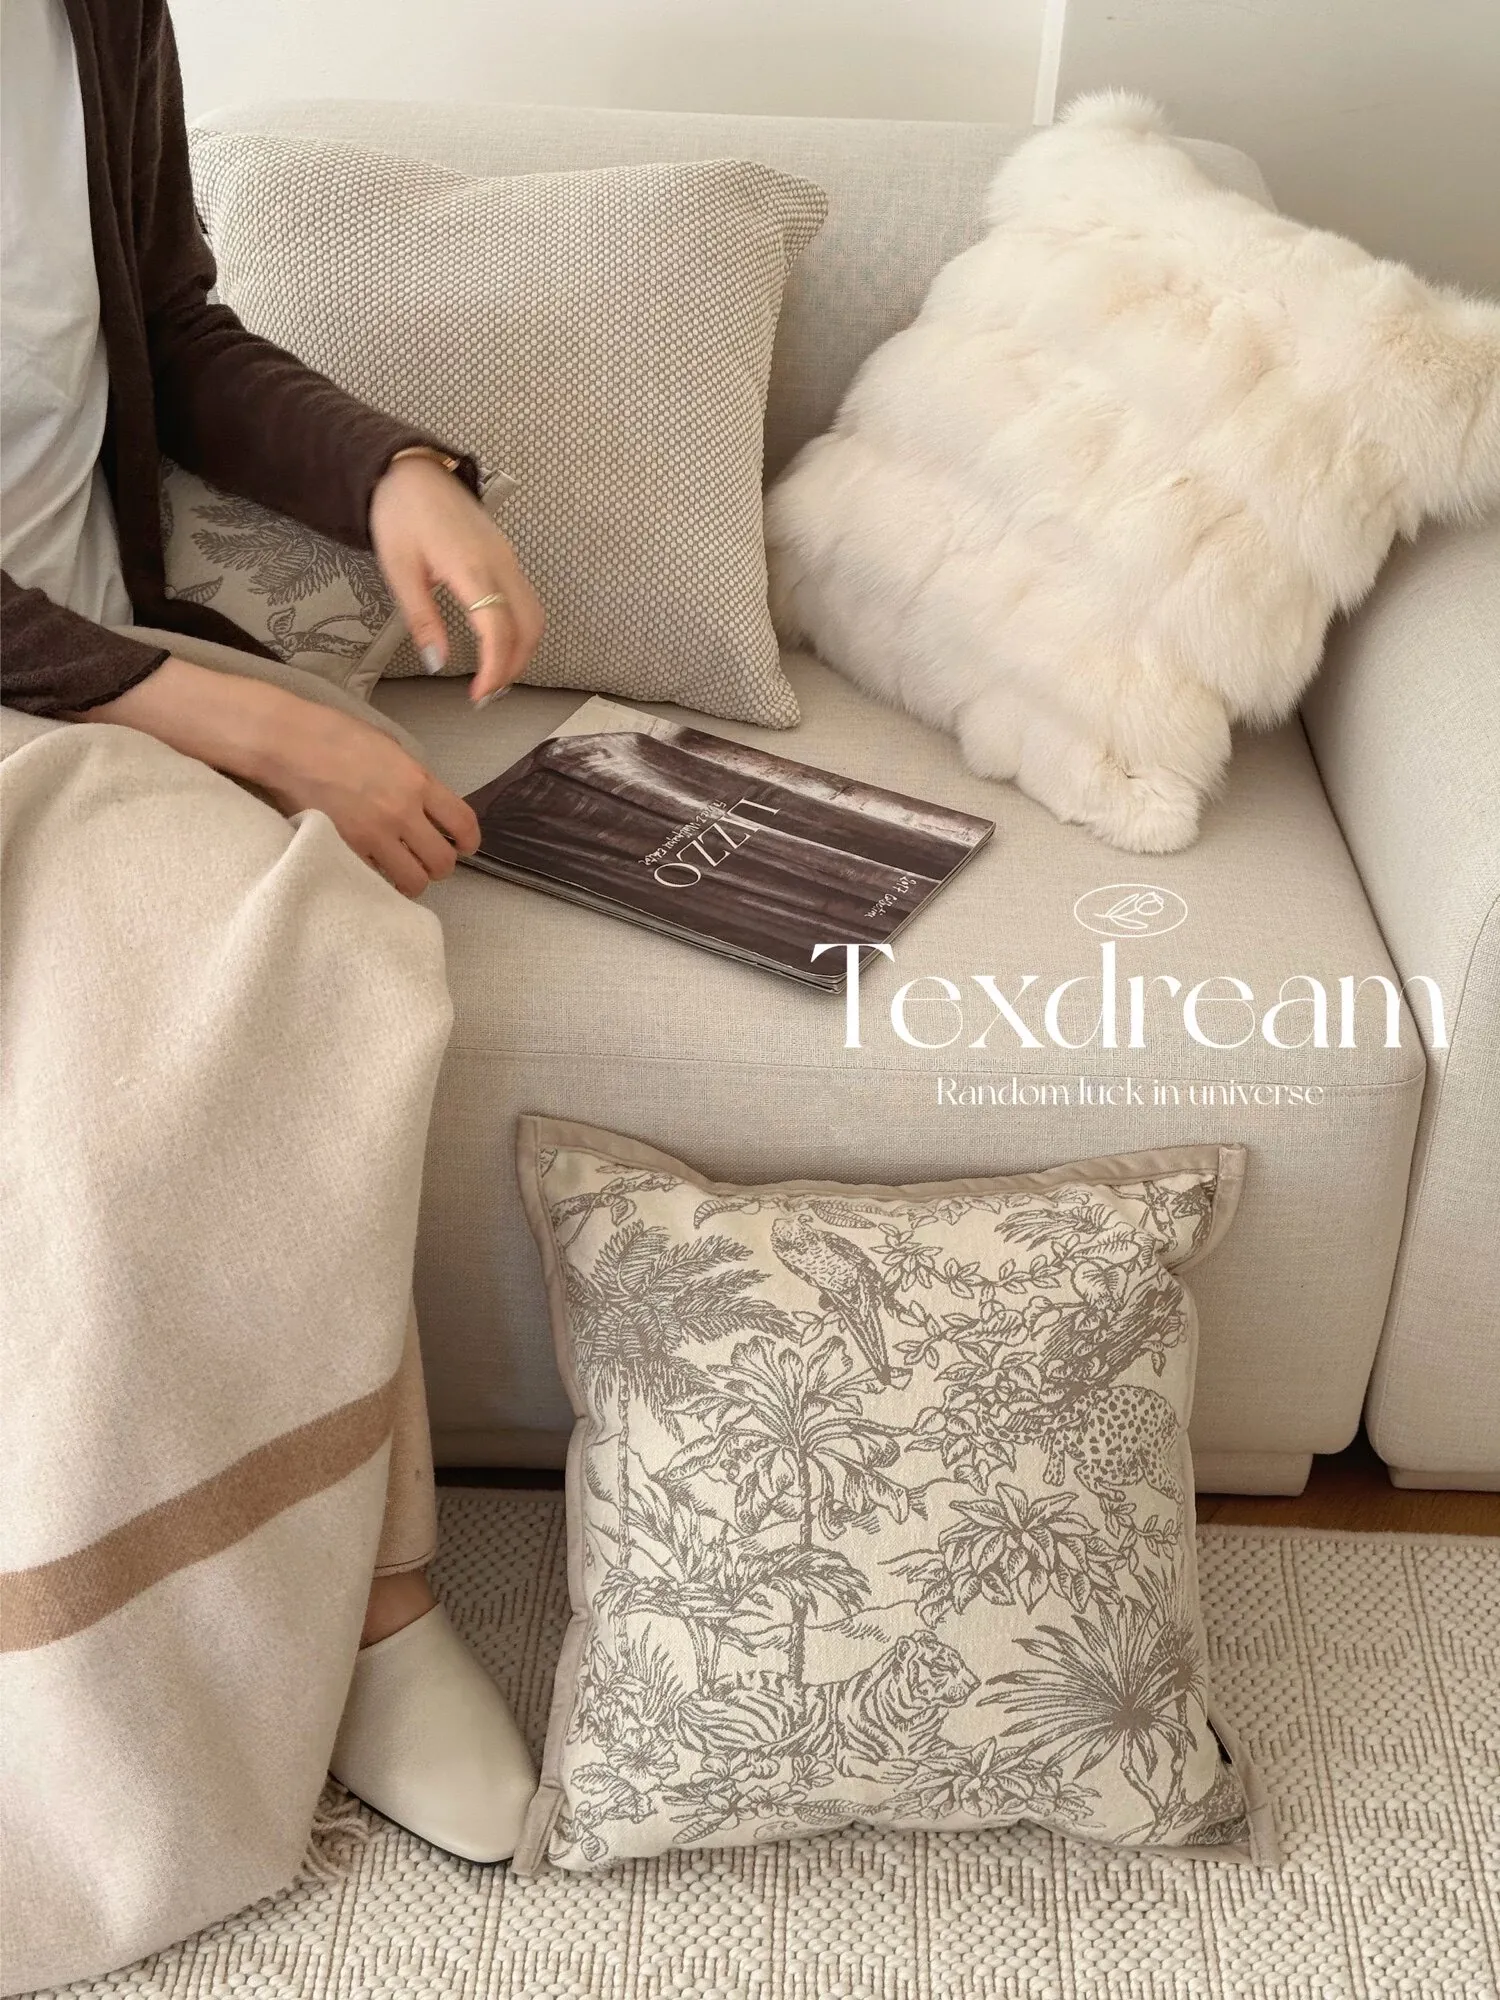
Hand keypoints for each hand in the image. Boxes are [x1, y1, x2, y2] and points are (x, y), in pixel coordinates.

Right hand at [258, 696, 479, 897]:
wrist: (287, 743)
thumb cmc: (334, 736)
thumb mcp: (389, 749)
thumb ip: (414, 781)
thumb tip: (431, 807)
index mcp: (417, 781)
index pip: (464, 824)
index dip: (470, 842)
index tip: (465, 847)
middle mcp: (401, 811)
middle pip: (443, 862)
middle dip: (441, 865)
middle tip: (428, 859)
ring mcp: (372, 835)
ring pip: (413, 881)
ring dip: (412, 879)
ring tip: (401, 869)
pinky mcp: (345, 850)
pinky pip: (376, 879)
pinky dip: (379, 879)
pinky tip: (373, 866)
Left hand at [369, 455, 544, 705]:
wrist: (413, 471)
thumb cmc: (401, 512)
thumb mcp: (399, 569)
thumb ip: (421, 619)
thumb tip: (437, 661)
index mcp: (471, 567)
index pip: (498, 630)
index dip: (494, 668)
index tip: (478, 693)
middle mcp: (500, 563)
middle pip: (529, 628)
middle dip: (513, 668)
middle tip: (485, 693)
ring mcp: (509, 559)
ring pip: (535, 617)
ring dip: (522, 652)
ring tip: (494, 676)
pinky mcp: (507, 558)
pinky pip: (528, 602)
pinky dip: (521, 631)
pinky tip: (500, 645)